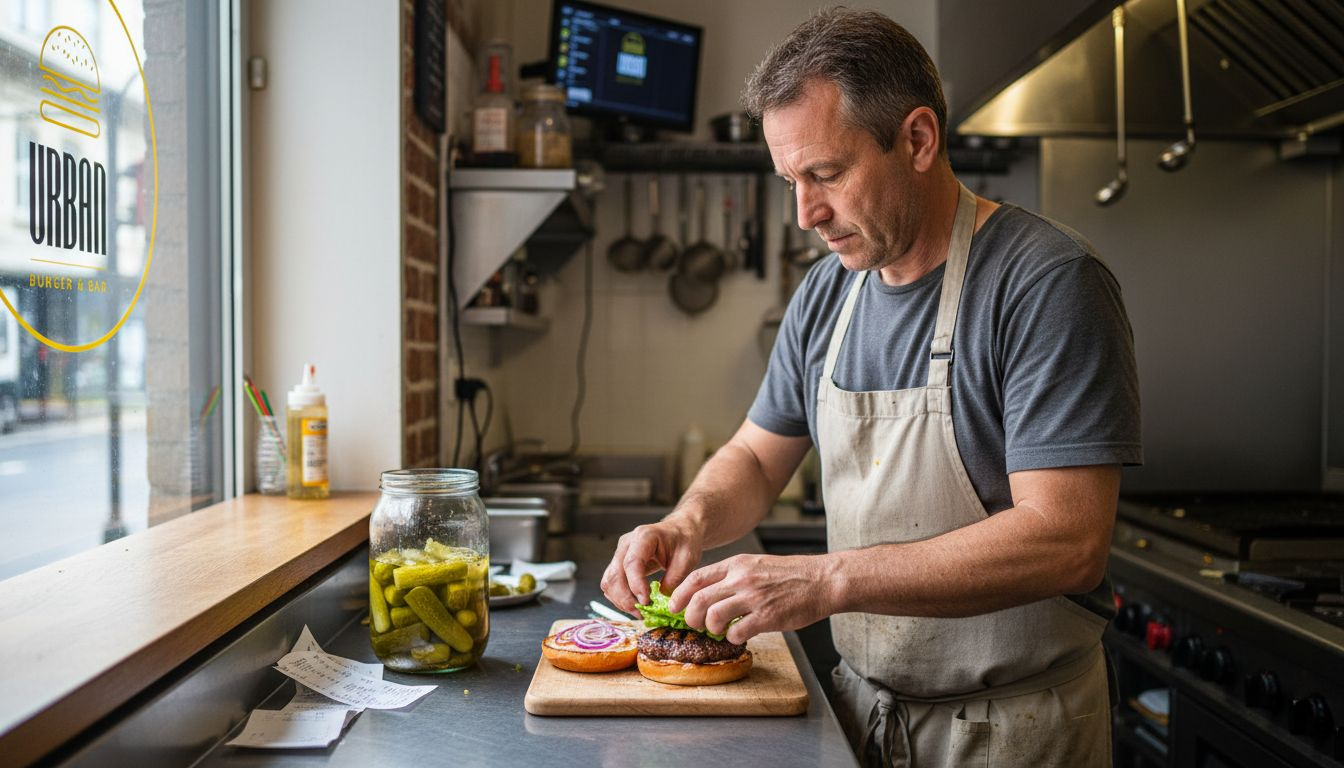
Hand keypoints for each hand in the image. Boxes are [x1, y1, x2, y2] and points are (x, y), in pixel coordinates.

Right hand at [600, 518, 703, 613]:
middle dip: (625, 598)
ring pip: (609, 581)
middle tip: (642, 613)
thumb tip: (661, 598)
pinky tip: (635, 604)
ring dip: (620, 600)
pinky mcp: (619, 563)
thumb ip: (675, 578)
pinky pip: (612, 583)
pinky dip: (619, 597)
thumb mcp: (687, 558)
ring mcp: (620, 553)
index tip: (646, 602)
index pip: (632, 563)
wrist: (679, 531)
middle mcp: (627, 544)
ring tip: (639, 611)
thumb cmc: (684, 541)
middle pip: (614, 574)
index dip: (636, 585)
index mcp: (644, 537)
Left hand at [668, 553, 833, 644]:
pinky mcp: (767, 616)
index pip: (695, 577)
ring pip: (713, 615)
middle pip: (698, 599)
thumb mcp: (756, 565)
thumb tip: (709, 594)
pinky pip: (737, 631)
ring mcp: (754, 597)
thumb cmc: (790, 575)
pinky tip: (739, 634)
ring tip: (719, 630)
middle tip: (695, 624)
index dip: (679, 594)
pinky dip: (732, 637)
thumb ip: (732, 576)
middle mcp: (741, 578)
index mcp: (737, 564)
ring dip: (711, 628)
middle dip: (690, 616)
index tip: (674, 606)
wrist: (822, 580)